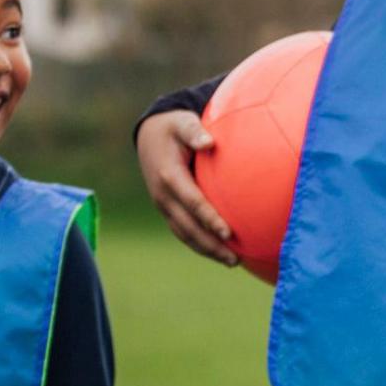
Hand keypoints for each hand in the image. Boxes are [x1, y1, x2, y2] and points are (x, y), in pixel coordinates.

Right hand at [137, 110, 238, 266]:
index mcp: (169, 176)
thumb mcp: (183, 122)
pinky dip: (200, 243)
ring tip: (232, 262)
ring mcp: (163, 205)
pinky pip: (183, 230)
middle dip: (210, 245)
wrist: (150, 135)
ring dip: (206, 249)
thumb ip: (195, 131)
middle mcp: (163, 195)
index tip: (229, 233)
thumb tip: (209, 142)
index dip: (209, 219)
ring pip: (184, 234)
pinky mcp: (167, 209)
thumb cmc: (175, 127)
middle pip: (188, 227)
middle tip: (235, 259)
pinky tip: (220, 250)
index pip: (193, 202)